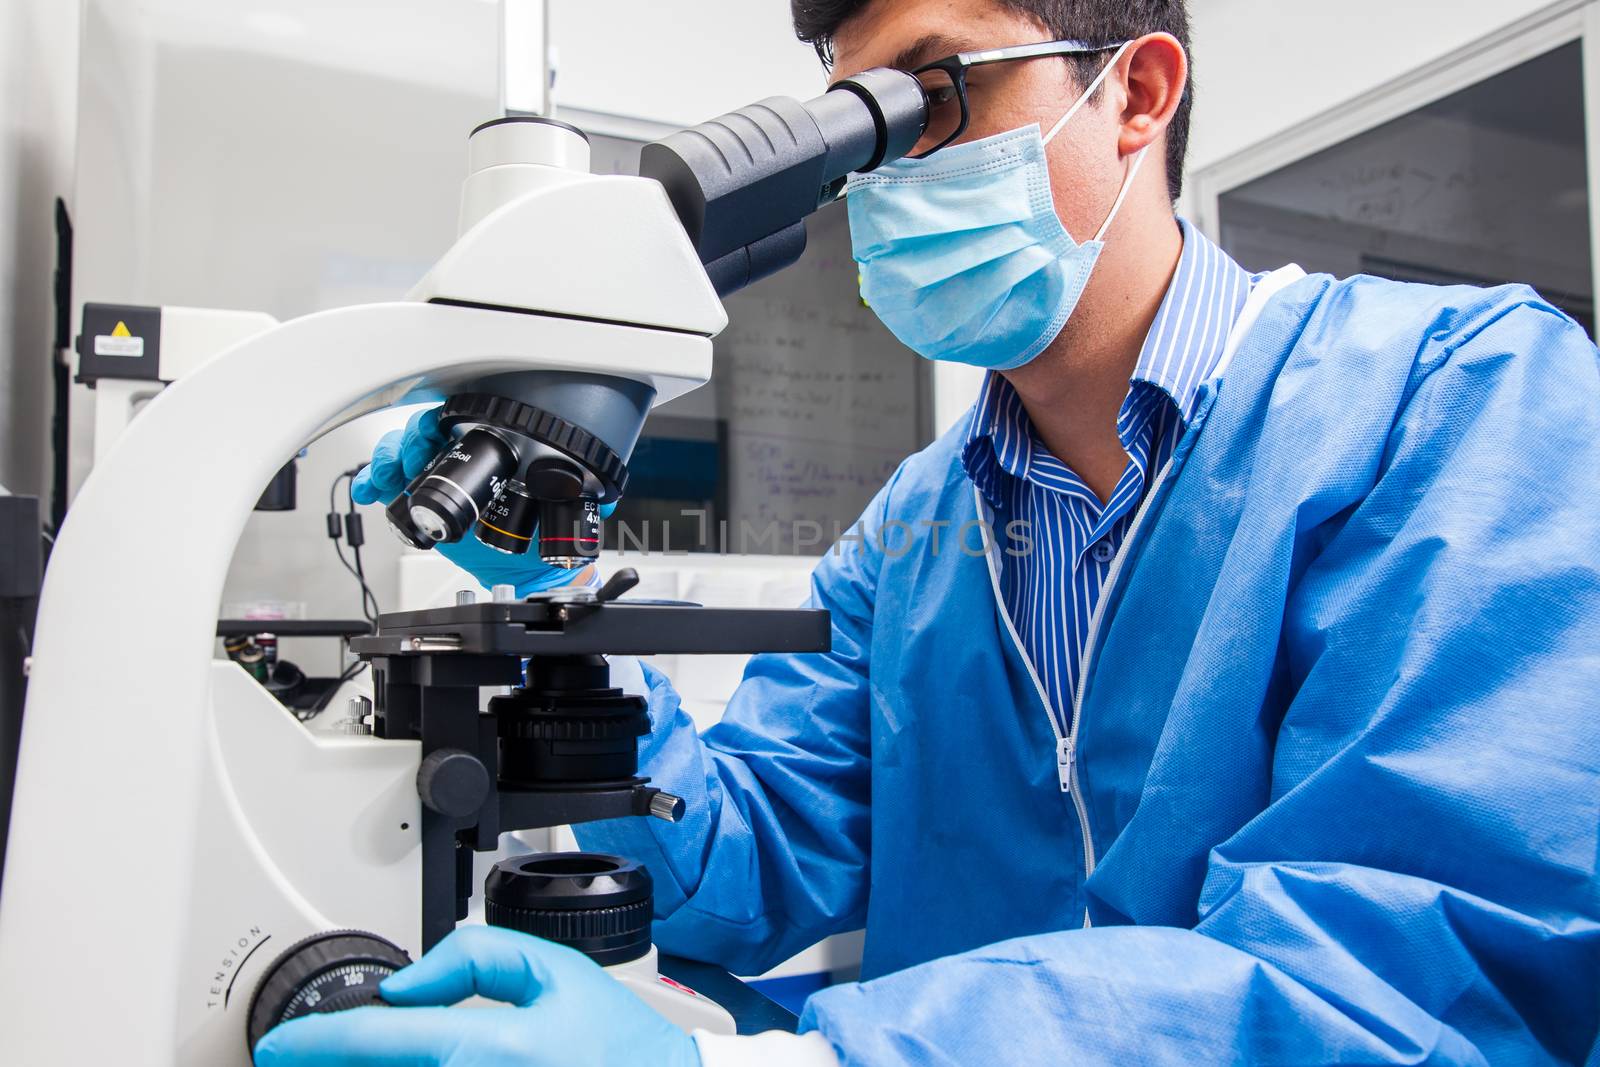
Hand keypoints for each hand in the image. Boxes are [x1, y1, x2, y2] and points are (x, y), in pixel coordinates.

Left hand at [252, 926, 701, 1066]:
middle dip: (336, 1061)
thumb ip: (474, 959)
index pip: (377, 1038)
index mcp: (488, 1049)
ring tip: (355, 1057)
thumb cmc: (618, 1047)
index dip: (313, 1040)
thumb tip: (407, 983)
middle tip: (307, 1052)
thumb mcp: (556, 973)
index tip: (275, 1043)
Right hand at [352, 407, 613, 596]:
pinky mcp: (419, 499)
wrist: (523, 569)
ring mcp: (436, 476)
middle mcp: (462, 455)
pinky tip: (370, 489)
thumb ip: (586, 499)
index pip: (464, 417)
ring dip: (390, 455)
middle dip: (413, 437)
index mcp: (496, 446)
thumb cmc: (541, 530)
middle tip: (414, 453)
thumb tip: (603, 499)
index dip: (445, 419)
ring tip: (389, 473)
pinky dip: (374, 481)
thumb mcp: (564, 508)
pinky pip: (388, 483)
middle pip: (425, 430)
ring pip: (402, 450)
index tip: (437, 430)